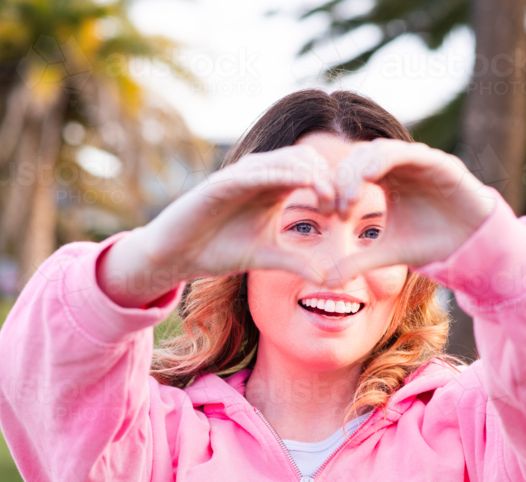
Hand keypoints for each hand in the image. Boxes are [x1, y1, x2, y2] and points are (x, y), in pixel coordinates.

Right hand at [141, 144, 337, 282]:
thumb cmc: (220, 249)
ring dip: (309, 173)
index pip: (313, 173)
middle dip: (328, 179)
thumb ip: (297, 262)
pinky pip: (254, 172)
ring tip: (327, 195)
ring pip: (283, 160)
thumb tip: (329, 279)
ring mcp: (241, 176)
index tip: (347, 214)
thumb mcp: (267, 257)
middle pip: (305, 159)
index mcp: (274, 187)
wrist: (178, 255)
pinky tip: (297, 182)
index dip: (334, 189)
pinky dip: (277, 173)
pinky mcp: (222, 183)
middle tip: (341, 207)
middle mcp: (260, 175)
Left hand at [324, 138, 497, 286]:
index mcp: (385, 180)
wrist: (471, 246)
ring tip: (352, 195)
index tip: (331, 214)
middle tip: (340, 208)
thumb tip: (327, 281)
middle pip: (360, 158)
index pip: (352, 172)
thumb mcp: (389, 253)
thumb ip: (358, 261)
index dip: (337, 189)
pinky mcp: (439, 162)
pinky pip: (410, 153)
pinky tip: (371, 175)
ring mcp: (419, 161)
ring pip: (381, 149)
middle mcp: (399, 165)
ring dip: (361, 168)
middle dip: (345, 180)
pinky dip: (388, 159)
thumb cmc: (432, 243)